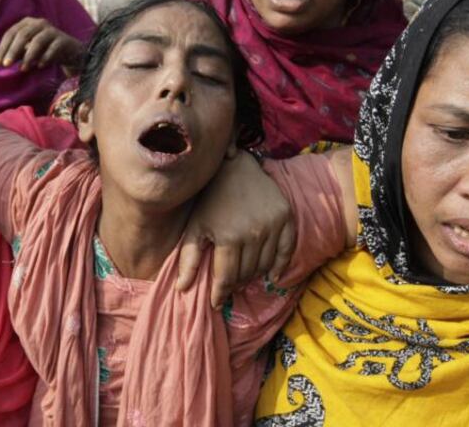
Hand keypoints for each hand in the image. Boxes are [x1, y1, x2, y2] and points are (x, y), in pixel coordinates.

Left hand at [0, 18, 83, 72]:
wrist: (69, 52)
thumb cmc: (44, 51)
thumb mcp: (27, 51)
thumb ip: (16, 53)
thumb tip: (1, 61)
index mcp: (27, 23)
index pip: (11, 33)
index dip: (3, 48)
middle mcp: (39, 23)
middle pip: (22, 35)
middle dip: (12, 51)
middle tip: (6, 65)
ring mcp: (52, 30)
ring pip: (37, 41)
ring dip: (29, 56)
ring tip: (23, 69)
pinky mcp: (63, 39)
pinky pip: (52, 48)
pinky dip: (45, 57)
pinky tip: (40, 66)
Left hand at [177, 151, 294, 307]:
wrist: (234, 166)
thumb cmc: (210, 198)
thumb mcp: (195, 226)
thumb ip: (188, 259)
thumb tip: (181, 289)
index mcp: (228, 236)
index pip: (226, 278)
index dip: (220, 294)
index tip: (216, 303)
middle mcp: (253, 232)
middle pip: (246, 274)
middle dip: (235, 284)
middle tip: (229, 287)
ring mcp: (272, 224)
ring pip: (265, 265)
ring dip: (253, 276)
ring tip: (243, 277)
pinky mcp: (285, 216)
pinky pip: (286, 250)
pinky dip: (280, 266)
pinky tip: (271, 276)